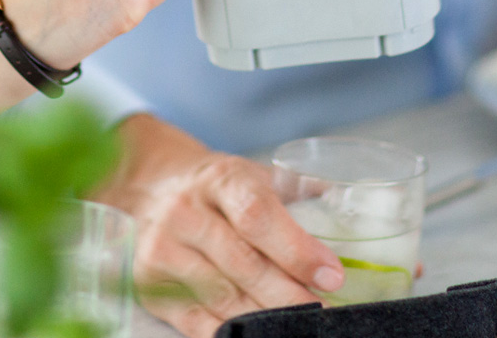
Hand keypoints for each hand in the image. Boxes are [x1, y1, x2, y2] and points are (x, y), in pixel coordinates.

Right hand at [94, 115, 344, 337]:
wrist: (146, 186)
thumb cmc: (213, 188)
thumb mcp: (248, 174)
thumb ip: (295, 191)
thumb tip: (351, 203)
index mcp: (218, 179)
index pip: (256, 213)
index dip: (296, 249)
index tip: (332, 275)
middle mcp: (185, 211)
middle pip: (244, 263)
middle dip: (290, 296)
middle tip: (326, 313)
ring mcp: (163, 248)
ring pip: (223, 297)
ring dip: (267, 318)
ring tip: (301, 327)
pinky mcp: (150, 284)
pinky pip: (197, 321)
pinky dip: (231, 333)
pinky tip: (258, 333)